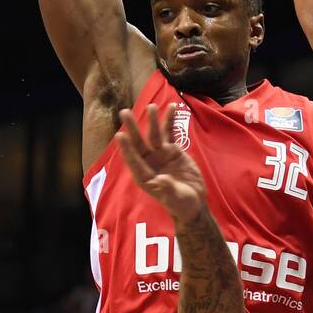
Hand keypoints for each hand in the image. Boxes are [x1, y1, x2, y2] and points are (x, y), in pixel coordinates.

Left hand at [115, 104, 207, 223]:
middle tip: (124, 112)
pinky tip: (172, 108)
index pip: (133, 160)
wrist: (193, 203)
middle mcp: (149, 163)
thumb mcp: (175, 199)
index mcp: (145, 176)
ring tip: (151, 107)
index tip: (119, 135)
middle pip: (139, 143)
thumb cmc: (181, 205)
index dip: (127, 148)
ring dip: (152, 121)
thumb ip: (167, 189)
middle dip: (132, 128)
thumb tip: (159, 180)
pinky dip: (170, 121)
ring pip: (154, 134)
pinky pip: (170, 133)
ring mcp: (160, 155)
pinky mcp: (172, 150)